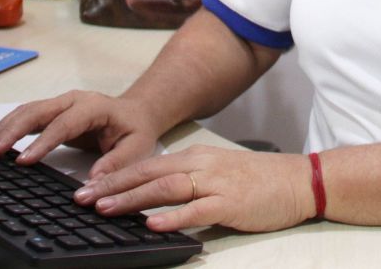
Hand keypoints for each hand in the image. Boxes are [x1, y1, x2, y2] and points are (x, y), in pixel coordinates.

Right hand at [0, 90, 159, 174]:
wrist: (135, 113)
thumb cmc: (134, 131)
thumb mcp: (136, 149)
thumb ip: (115, 165)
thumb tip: (91, 184)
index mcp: (93, 107)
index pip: (63, 124)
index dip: (41, 142)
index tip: (22, 162)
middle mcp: (72, 101)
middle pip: (37, 112)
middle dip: (11, 130)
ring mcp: (60, 104)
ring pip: (26, 112)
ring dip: (3, 127)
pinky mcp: (51, 112)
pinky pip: (26, 116)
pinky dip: (6, 125)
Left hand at [74, 144, 315, 232]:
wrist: (298, 179)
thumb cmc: (258, 180)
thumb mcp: (217, 172)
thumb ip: (187, 181)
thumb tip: (152, 198)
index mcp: (195, 156)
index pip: (147, 164)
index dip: (115, 175)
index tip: (87, 187)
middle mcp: (201, 164)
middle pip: (148, 173)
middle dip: (113, 186)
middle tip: (82, 198)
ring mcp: (215, 182)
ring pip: (165, 187)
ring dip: (132, 199)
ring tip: (105, 209)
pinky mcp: (230, 202)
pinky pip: (196, 209)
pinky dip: (172, 216)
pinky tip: (152, 224)